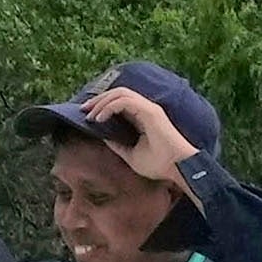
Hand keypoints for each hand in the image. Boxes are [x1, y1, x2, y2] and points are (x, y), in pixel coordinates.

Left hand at [75, 84, 196, 188]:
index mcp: (142, 118)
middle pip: (117, 93)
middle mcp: (145, 109)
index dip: (102, 105)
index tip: (88, 116)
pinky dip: (109, 107)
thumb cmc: (160, 164)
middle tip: (83, 109)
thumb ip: (117, 145)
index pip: (119, 102)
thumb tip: (102, 137)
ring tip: (90, 114)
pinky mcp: (150, 112)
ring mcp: (148, 109)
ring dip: (101, 102)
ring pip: (120, 93)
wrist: (178, 168)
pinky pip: (124, 102)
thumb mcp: (131, 155)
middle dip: (98, 100)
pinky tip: (100, 118)